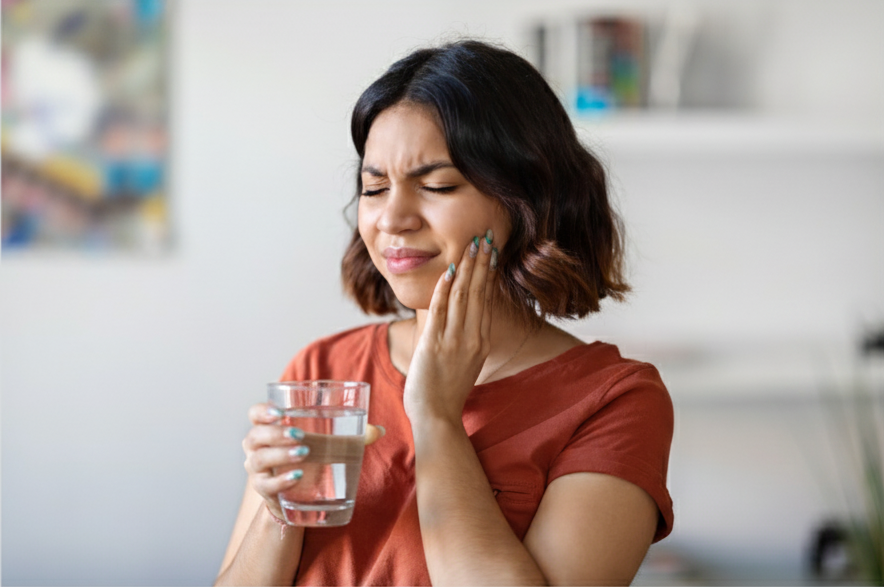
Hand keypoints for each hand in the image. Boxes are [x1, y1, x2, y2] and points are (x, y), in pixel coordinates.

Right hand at [242, 403, 384, 519]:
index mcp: (269, 428)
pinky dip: (281, 480)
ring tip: (304, 453)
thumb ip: (351, 436)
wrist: (298, 497)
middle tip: (300, 435)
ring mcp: (258, 470)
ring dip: (280, 455)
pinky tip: (298, 476)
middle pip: (255, 436)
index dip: (263, 411)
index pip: (255, 414)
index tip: (280, 412)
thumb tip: (379, 431)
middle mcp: (257, 448)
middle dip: (276, 433)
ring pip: (258, 459)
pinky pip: (267, 485)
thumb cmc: (310, 460)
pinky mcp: (264, 491)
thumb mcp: (326, 444)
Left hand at [404, 231, 496, 423]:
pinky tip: (449, 270)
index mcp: (481, 341)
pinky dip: (445, 289)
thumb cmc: (446, 392)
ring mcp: (454, 341)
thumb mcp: (465, 362)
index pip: (486, 300)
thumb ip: (467, 339)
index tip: (491, 251)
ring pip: (463, 296)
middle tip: (485, 236)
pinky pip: (441, 310)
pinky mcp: (434, 345)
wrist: (437, 417)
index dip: (489, 273)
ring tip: (471, 244)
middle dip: (482, 261)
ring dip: (467, 267)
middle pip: (478, 292)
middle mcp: (472, 338)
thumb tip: (464, 319)